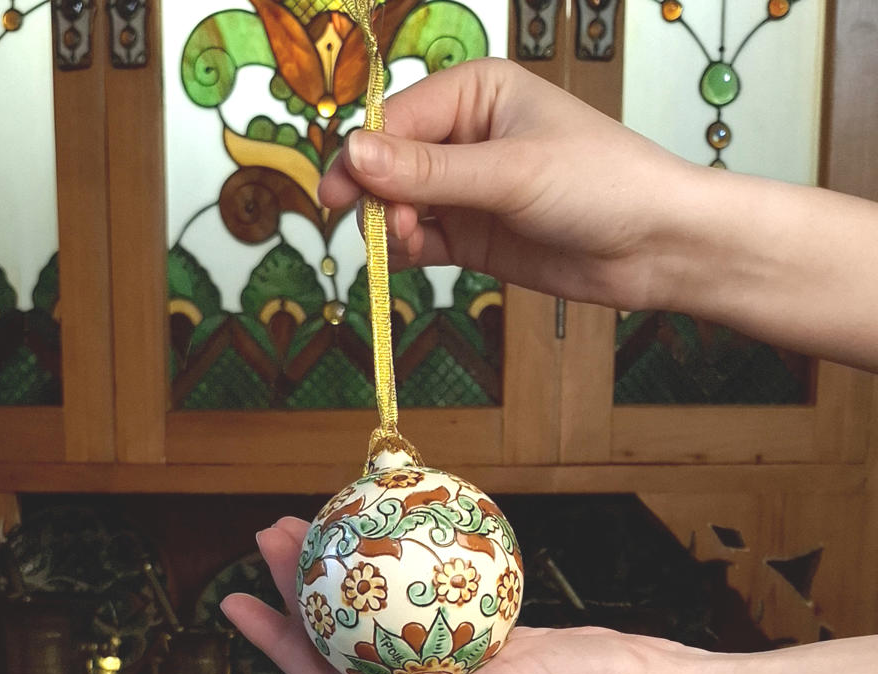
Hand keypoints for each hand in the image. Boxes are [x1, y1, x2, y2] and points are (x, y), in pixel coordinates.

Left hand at [221, 517, 698, 673]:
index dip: (278, 642)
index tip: (236, 595)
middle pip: (342, 649)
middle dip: (300, 596)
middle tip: (275, 535)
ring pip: (375, 627)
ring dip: (343, 579)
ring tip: (315, 526)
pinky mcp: (475, 655)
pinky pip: (418, 613)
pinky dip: (394, 576)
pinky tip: (384, 541)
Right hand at [318, 57, 694, 312]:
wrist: (653, 246)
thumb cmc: (603, 183)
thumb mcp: (510, 172)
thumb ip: (430, 170)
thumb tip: (356, 154)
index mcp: (476, 92)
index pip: (397, 119)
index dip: (365, 156)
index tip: (343, 194)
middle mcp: (465, 136)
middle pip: (390, 162)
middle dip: (376, 195)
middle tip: (372, 227)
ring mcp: (466, 189)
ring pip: (399, 205)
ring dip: (390, 226)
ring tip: (406, 244)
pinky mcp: (472, 236)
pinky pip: (420, 241)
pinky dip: (405, 252)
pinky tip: (407, 258)